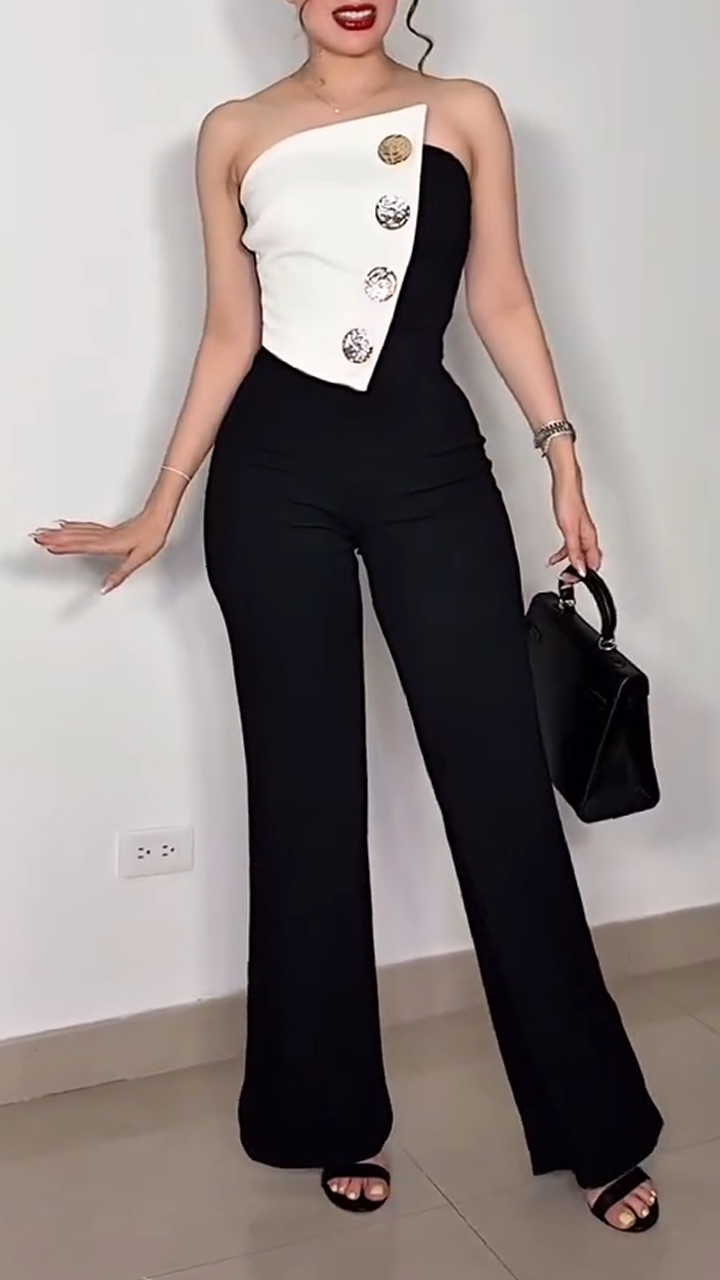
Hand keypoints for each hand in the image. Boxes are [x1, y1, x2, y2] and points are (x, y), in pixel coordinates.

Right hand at [31, 509, 169, 592]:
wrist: (158, 518)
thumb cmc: (151, 536)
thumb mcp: (138, 559)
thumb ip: (120, 574)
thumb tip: (105, 589)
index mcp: (108, 544)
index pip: (81, 546)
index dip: (63, 546)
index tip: (47, 546)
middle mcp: (103, 537)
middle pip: (73, 537)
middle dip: (53, 537)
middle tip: (35, 537)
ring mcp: (104, 532)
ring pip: (76, 531)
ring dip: (59, 532)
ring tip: (43, 532)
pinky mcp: (108, 530)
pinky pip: (85, 527)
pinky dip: (72, 526)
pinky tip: (65, 525)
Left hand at [547, 466, 601, 578]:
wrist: (564, 486)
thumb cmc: (568, 502)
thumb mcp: (569, 532)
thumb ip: (574, 552)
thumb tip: (580, 569)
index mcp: (591, 538)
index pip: (593, 564)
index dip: (584, 575)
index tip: (573, 580)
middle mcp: (588, 537)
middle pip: (588, 561)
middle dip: (578, 572)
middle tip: (568, 579)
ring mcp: (581, 532)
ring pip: (579, 555)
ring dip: (571, 564)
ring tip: (562, 572)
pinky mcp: (574, 528)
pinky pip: (572, 547)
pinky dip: (564, 554)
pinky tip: (556, 558)